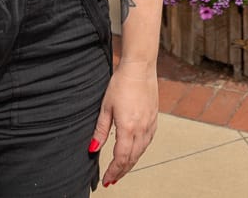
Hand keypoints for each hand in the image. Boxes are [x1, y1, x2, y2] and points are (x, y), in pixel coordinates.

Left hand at [90, 60, 157, 185]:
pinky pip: (147, 141)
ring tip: (121, 170)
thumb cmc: (122, 83)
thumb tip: (93, 148)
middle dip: (122, 171)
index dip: (113, 171)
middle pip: (132, 158)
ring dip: (131, 163)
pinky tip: (134, 152)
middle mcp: (142, 129)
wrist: (140, 68)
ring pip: (141, 151)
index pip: (121, 157)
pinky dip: (140, 151)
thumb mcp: (105, 107)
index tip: (107, 180)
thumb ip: (100, 130)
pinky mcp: (154, 119)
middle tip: (112, 180)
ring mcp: (150, 124)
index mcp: (128, 127)